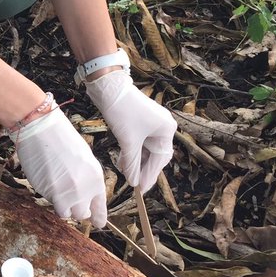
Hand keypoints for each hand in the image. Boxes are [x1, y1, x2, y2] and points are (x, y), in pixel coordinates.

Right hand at [12, 107, 107, 226]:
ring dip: (63, 205)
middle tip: (70, 199)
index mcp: (96, 179)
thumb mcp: (84, 159)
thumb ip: (87, 180)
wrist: (40, 129)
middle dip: (77, 209)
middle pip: (82, 214)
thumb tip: (85, 195)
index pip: (100, 209)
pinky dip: (51, 199)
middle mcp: (83, 189)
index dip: (98, 218)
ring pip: (66, 213)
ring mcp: (65, 193)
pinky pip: (51, 204)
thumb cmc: (61, 139)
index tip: (97, 223)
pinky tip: (48, 182)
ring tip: (58, 189)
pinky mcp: (48, 193)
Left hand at [84, 69, 175, 192]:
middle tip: (135, 185)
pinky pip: (139, 141)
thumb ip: (132, 163)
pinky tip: (123, 162)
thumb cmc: (122, 111)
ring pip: (145, 149)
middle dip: (144, 169)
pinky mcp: (140, 122)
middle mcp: (163, 127)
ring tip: (126, 173)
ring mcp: (152, 124)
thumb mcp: (128, 141)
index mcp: (166, 130)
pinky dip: (132, 152)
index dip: (150, 175)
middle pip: (155, 155)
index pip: (160, 159)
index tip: (141, 189)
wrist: (109, 87)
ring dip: (135, 161)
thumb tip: (133, 182)